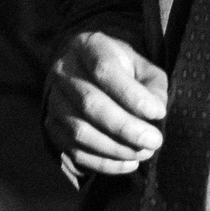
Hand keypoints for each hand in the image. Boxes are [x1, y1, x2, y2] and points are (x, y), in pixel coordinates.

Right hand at [45, 31, 166, 175]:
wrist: (86, 75)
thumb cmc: (121, 71)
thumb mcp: (141, 67)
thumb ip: (153, 86)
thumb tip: (155, 111)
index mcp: (87, 47)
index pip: (104, 69)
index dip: (131, 95)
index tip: (157, 112)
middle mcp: (64, 70)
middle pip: (90, 103)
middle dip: (126, 128)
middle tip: (154, 141)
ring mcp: (54, 99)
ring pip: (80, 130)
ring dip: (116, 148)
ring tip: (143, 153)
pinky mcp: (52, 126)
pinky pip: (75, 151)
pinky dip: (104, 163)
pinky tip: (128, 162)